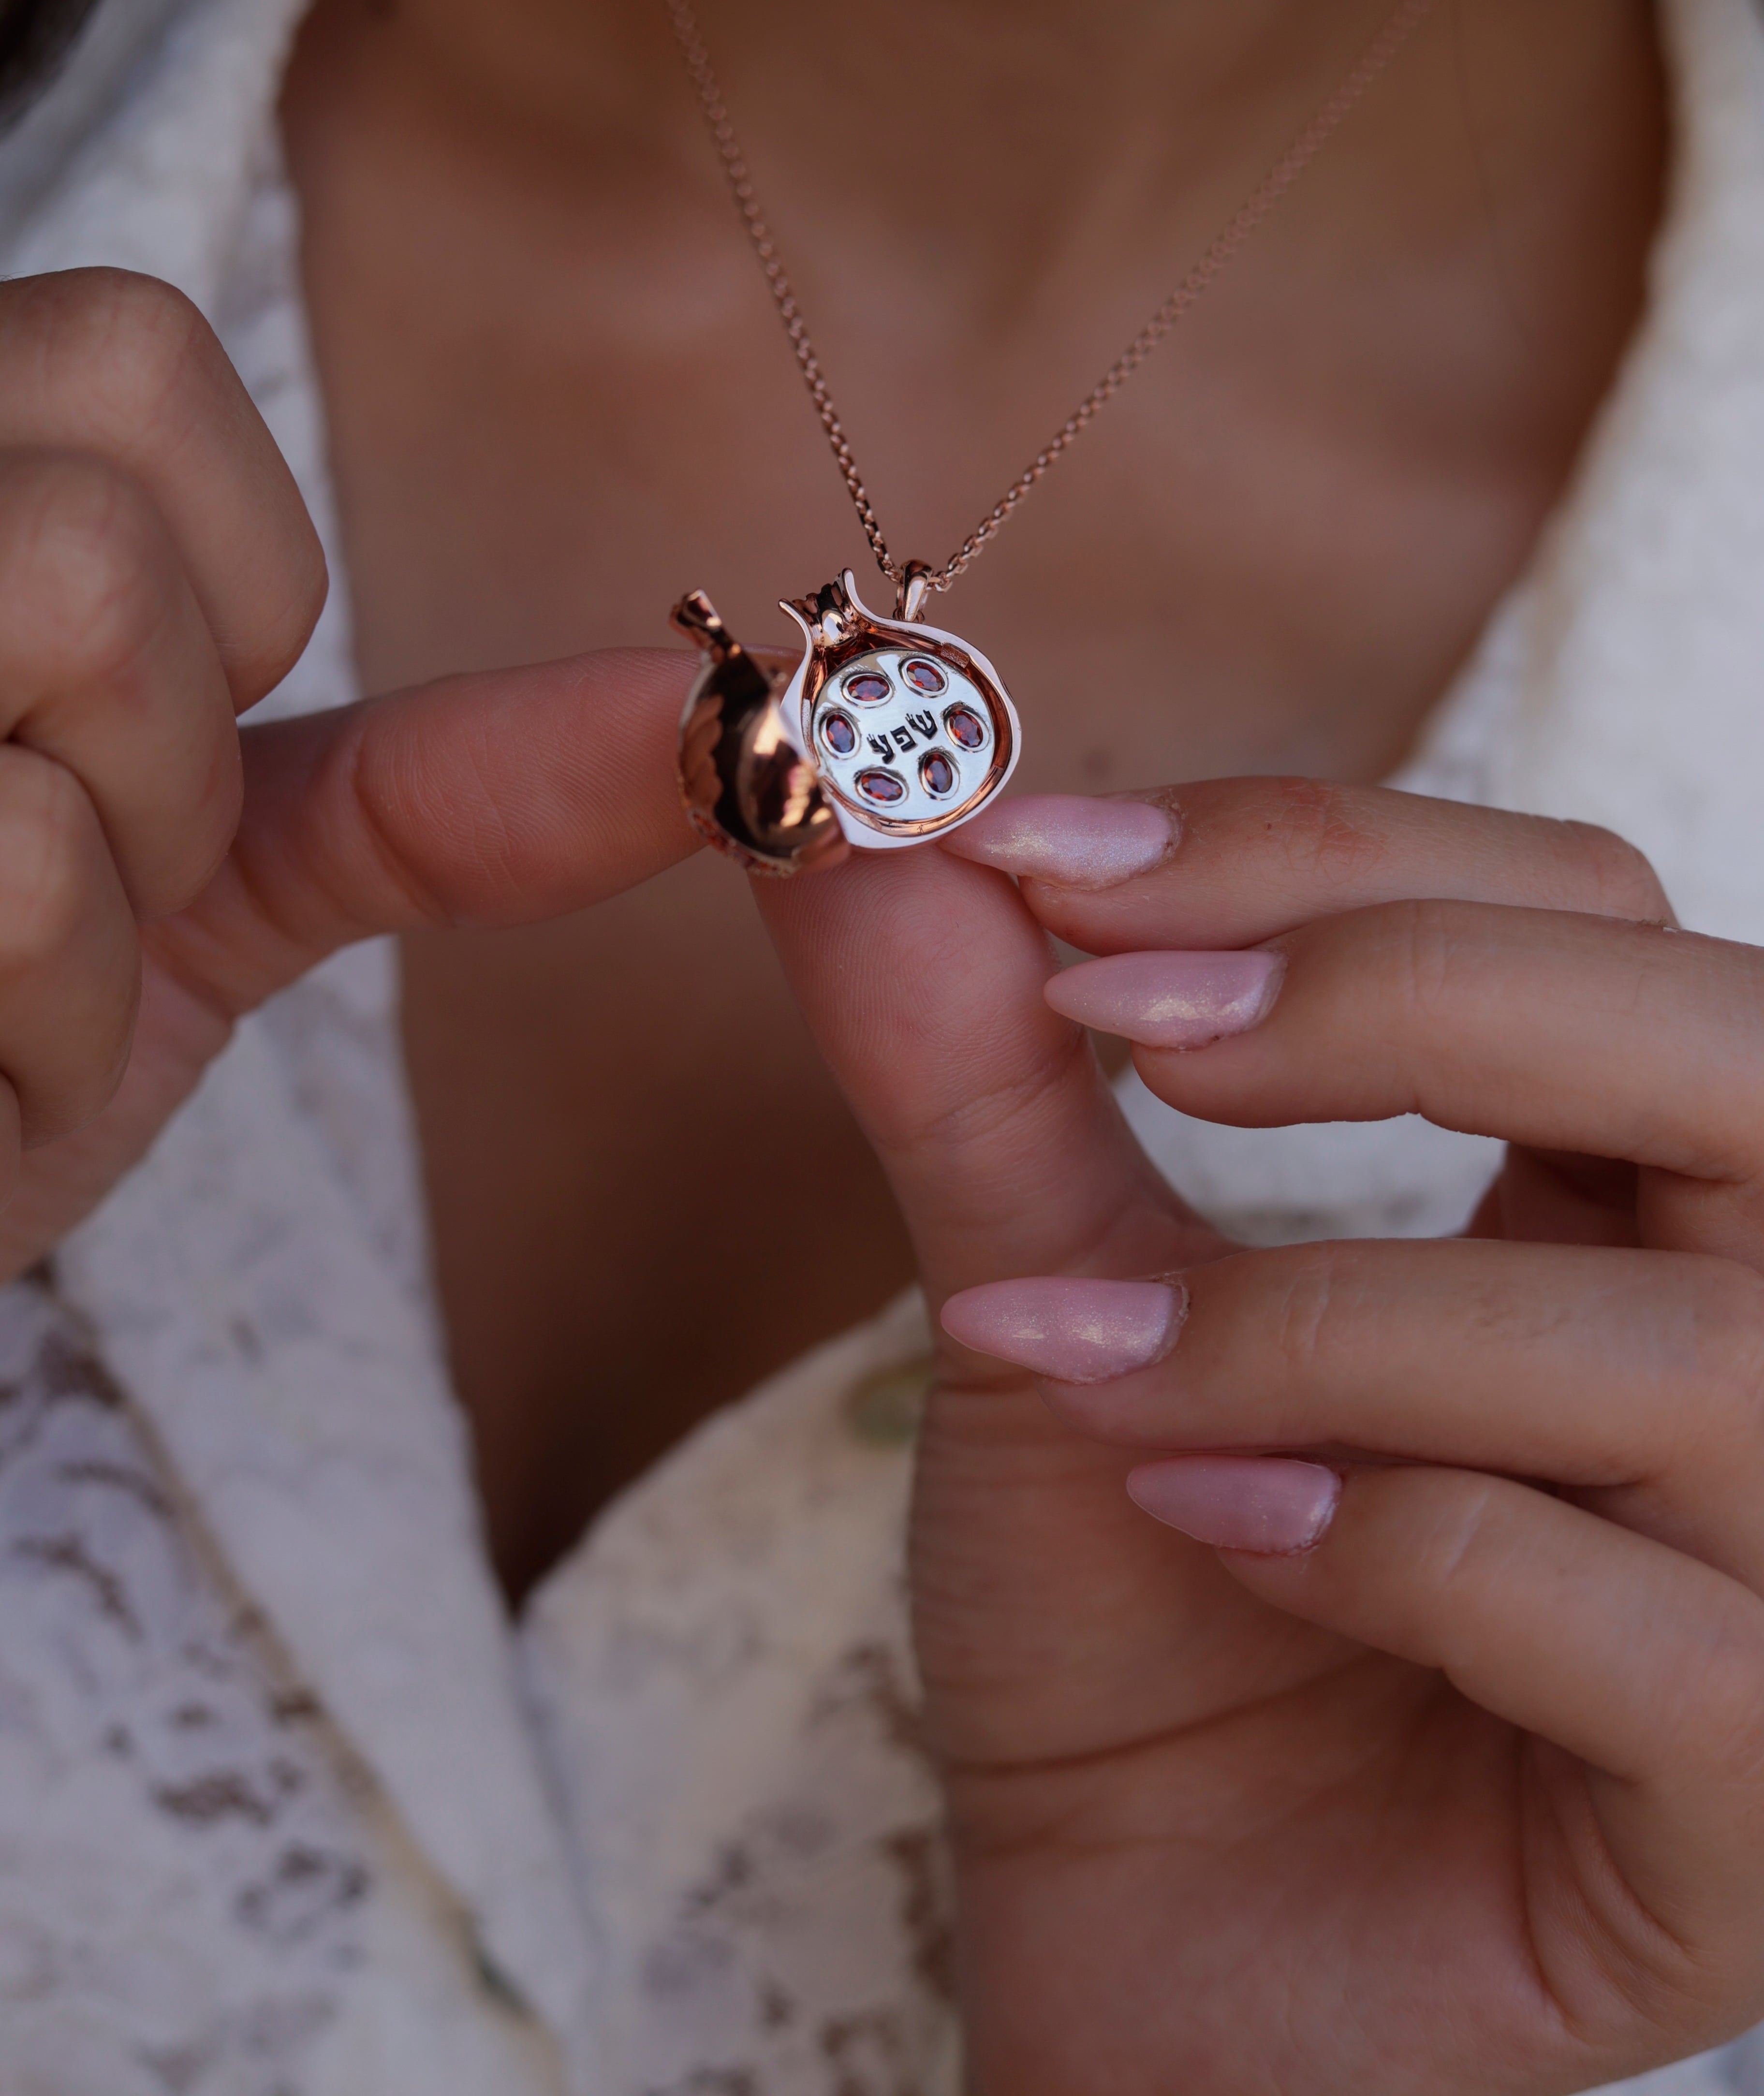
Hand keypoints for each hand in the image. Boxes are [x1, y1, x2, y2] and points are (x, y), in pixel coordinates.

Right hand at [0, 269, 696, 1270]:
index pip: (135, 346)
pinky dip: (28, 1024)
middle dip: (164, 731)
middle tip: (76, 864)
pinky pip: (14, 862)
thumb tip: (719, 731)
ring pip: (70, 620)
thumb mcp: (192, 879)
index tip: (169, 729)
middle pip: (104, 501)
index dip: (226, 571)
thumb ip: (420, 785)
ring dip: (100, 881)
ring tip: (0, 973)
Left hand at [758, 778, 1763, 2092]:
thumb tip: (852, 828)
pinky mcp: (1758, 1812)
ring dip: (1326, 1328)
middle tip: (1127, 1028)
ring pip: (1682, 1359)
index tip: (1038, 867)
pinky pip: (1647, 1621)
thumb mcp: (1046, 1294)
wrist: (1128, 1937)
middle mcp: (1763, 1348)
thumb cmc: (1131, 1603)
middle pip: (1730, 1059)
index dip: (1328, 856)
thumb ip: (979, 1065)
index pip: (1585, 913)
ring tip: (1088, 1373)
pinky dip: (1390, 1547)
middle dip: (1408, 1000)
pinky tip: (1206, 1535)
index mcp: (1627, 1196)